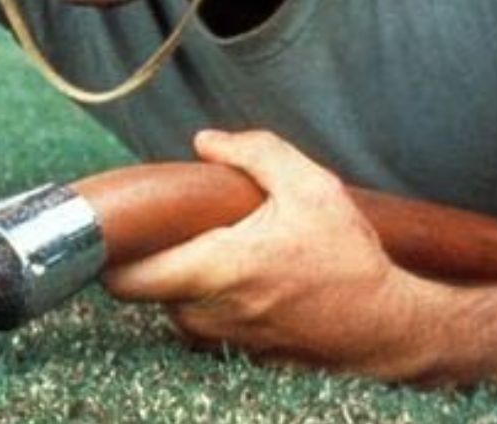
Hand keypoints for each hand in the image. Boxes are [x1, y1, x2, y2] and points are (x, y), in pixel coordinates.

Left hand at [101, 129, 440, 376]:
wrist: (388, 327)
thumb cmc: (350, 259)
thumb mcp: (312, 188)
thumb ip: (256, 153)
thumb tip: (205, 141)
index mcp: (216, 269)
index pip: (125, 278)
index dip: (108, 254)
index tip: (119, 227)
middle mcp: (210, 313)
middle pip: (145, 289)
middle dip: (151, 258)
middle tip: (175, 228)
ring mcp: (223, 341)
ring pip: (174, 307)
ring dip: (183, 281)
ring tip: (219, 249)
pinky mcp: (240, 355)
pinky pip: (205, 324)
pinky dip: (210, 302)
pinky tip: (243, 278)